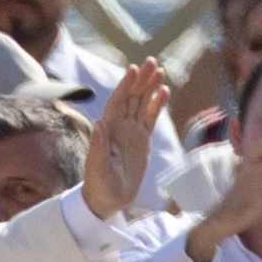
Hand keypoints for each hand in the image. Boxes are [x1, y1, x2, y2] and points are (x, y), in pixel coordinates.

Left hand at [88, 60, 172, 219]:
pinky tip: (164, 91)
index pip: (117, 102)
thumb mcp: (97, 168)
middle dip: (140, 80)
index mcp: (107, 130)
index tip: (134, 69)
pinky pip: (150, 118)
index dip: (125, 86)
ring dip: (150, 87)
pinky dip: (156, 105)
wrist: (107, 199)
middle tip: (152, 62)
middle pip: (131, 97)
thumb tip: (100, 123)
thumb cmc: (98, 185)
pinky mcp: (142, 140)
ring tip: (160, 71)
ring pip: (142, 104)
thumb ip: (98, 147)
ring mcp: (131, 132)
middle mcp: (118, 127)